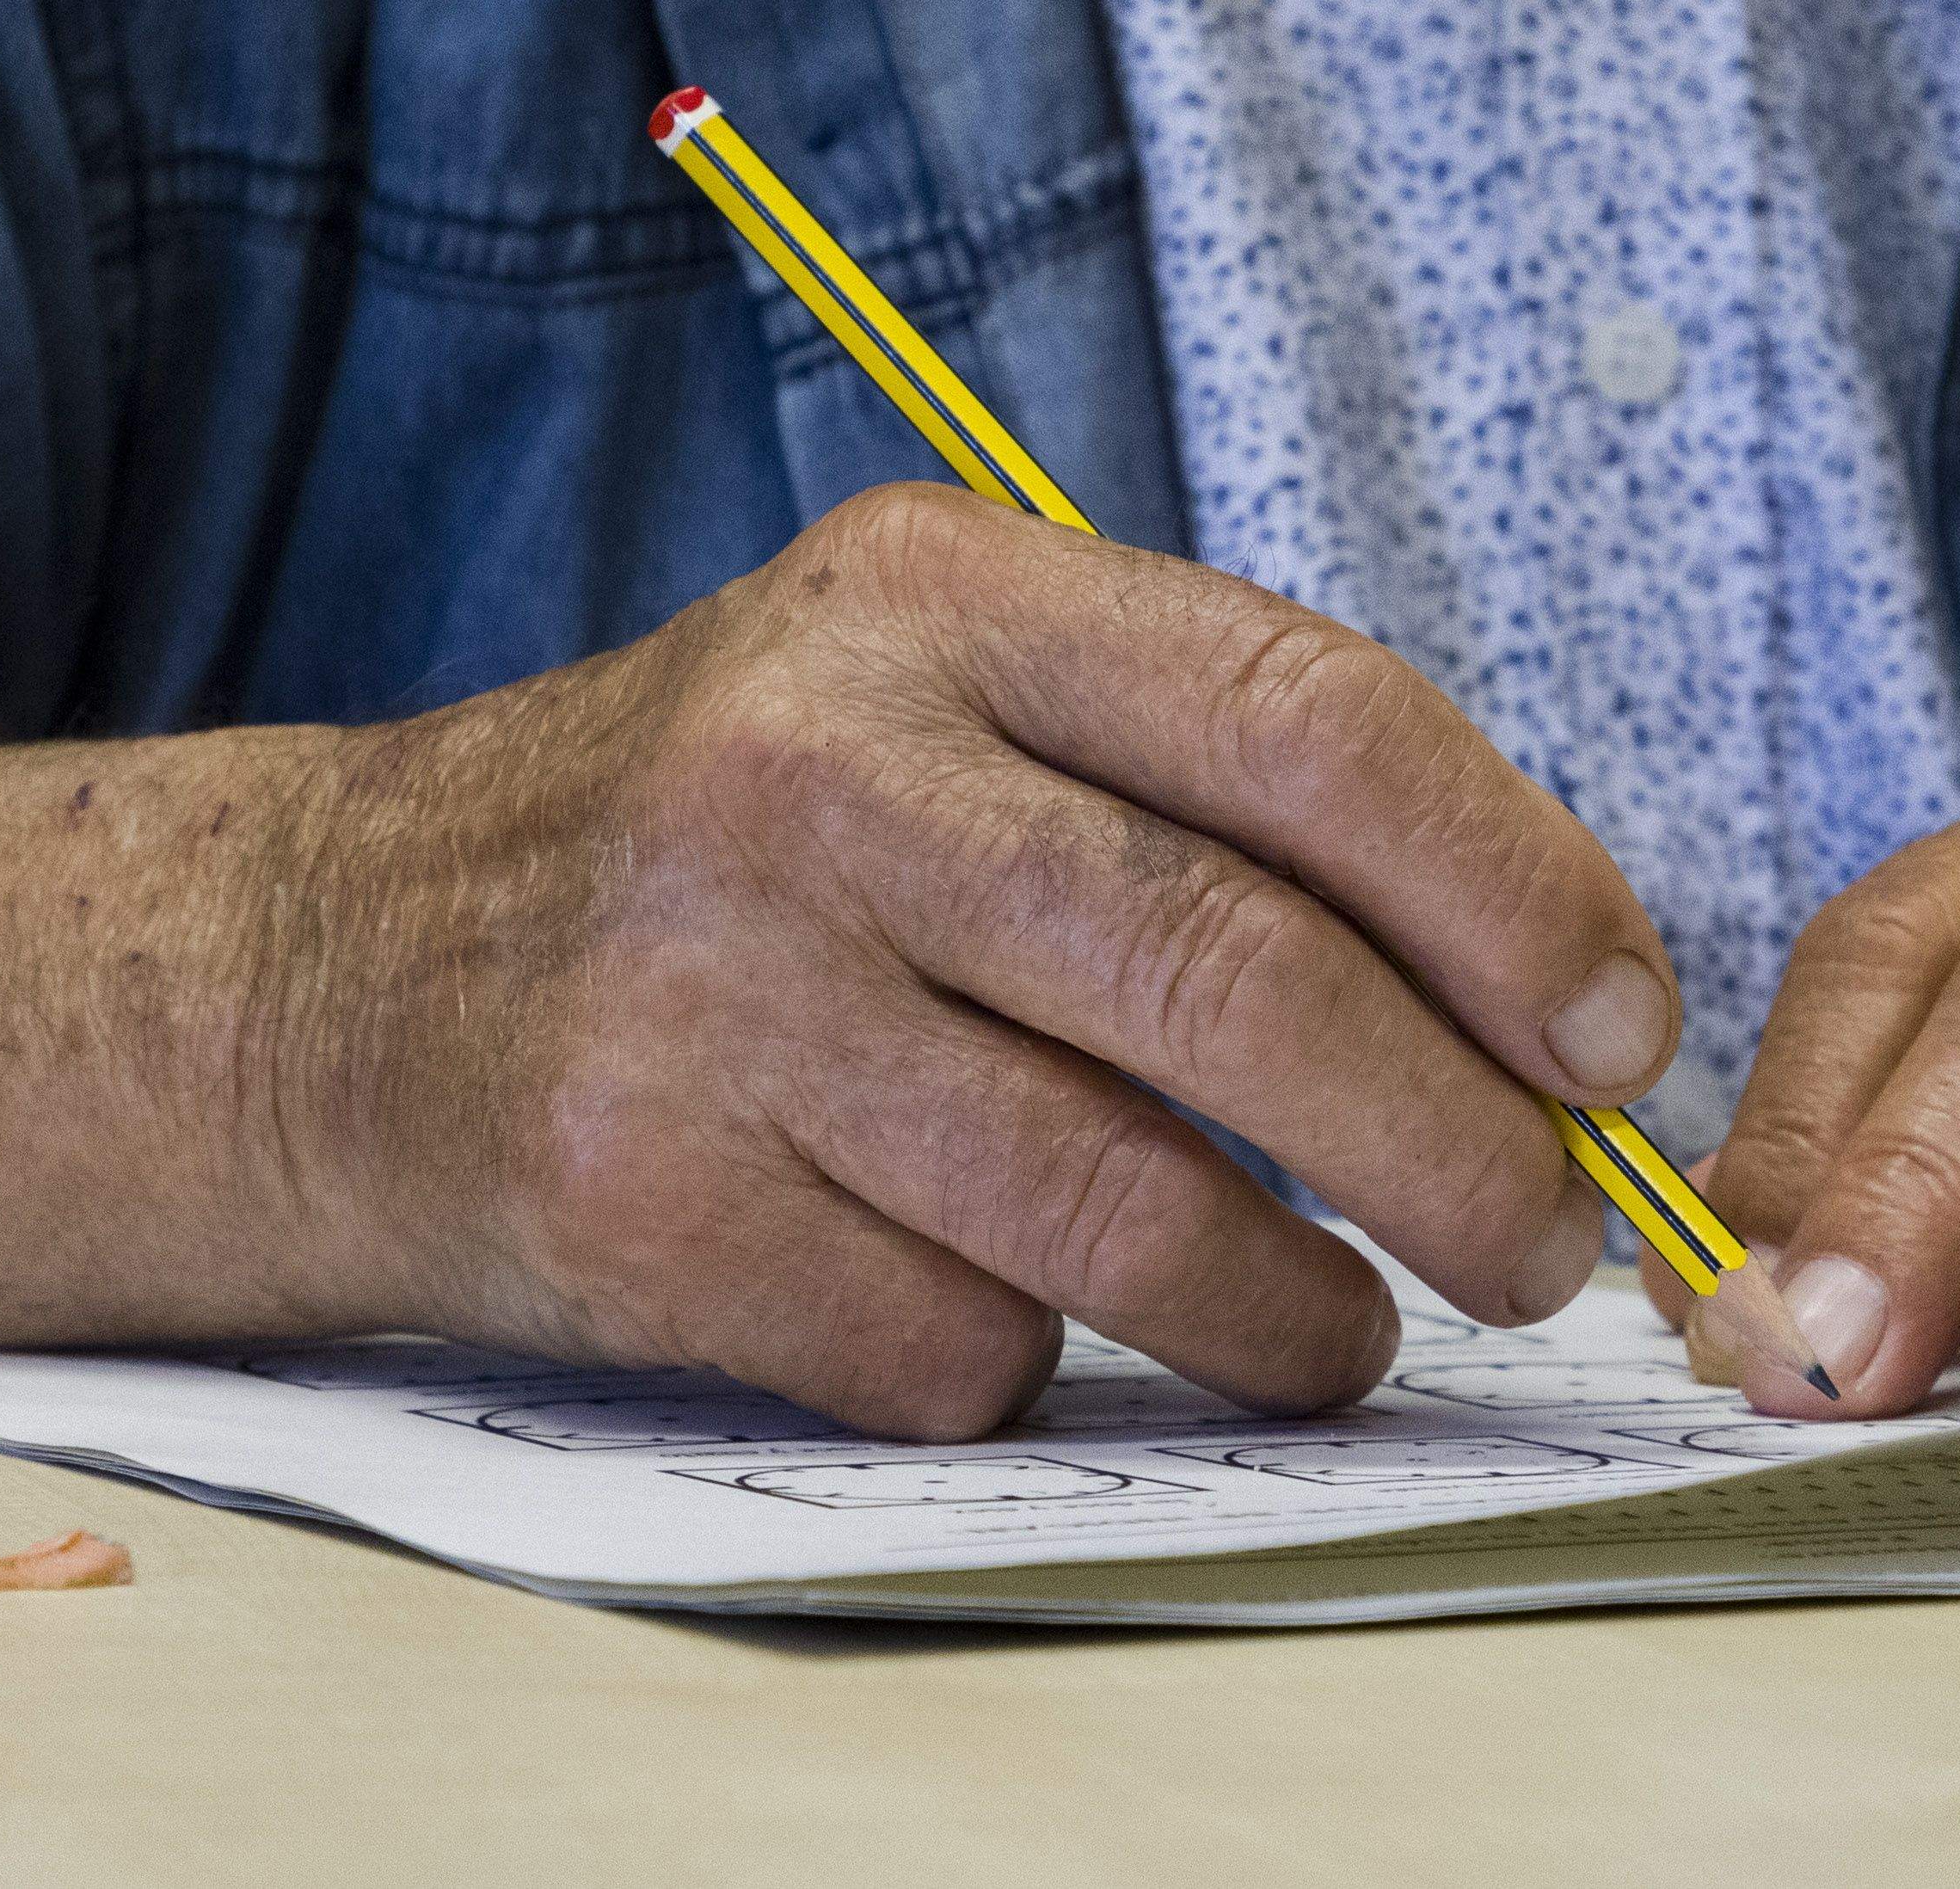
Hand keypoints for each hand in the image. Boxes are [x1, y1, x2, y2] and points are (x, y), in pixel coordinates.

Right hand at [263, 485, 1678, 1433]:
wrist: (340, 968)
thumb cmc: (753, 840)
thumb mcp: (948, 694)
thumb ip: (1212, 789)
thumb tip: (1547, 1004)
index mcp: (944, 597)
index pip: (1312, 718)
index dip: (1515, 891)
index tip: (1619, 1037)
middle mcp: (821, 767)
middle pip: (1242, 976)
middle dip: (1460, 1147)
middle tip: (1550, 1250)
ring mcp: (713, 988)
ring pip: (1120, 1204)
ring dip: (1293, 1312)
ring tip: (1344, 1333)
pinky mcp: (637, 1200)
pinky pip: (951, 1340)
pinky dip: (1044, 1362)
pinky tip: (1045, 1322)